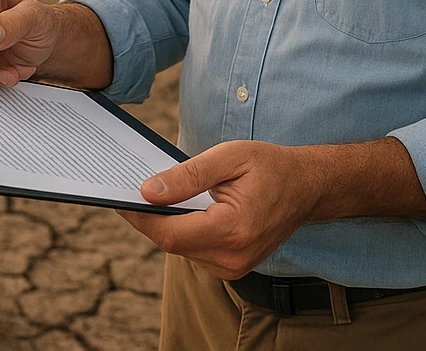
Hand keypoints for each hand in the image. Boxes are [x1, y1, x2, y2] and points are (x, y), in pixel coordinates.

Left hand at [116, 140, 319, 279]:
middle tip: (129, 188)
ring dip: (166, 224)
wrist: (306, 187)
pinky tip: (178, 209)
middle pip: (172, 242)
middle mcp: (232, 258)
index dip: (140, 217)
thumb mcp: (230, 157)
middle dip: (149, 217)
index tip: (119, 198)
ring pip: (181, 249)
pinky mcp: (232, 268)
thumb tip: (148, 191)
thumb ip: (188, 175)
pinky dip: (183, 230)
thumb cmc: (270, 166)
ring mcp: (234, 268)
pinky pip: (195, 251)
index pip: (170, 233)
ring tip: (153, 195)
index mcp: (233, 229)